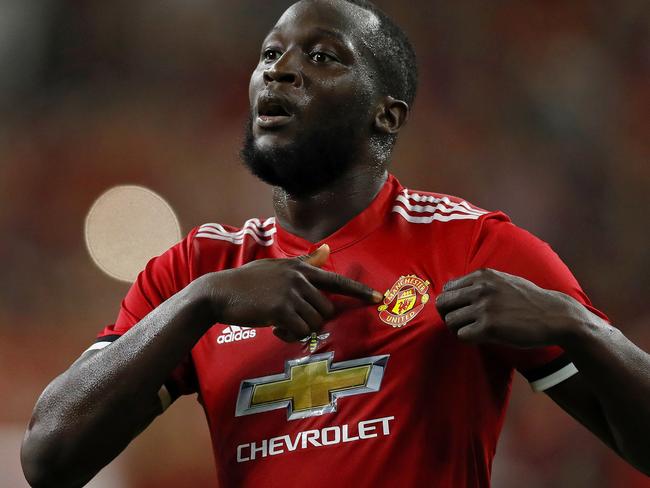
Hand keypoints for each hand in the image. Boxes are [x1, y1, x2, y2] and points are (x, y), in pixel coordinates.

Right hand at [196, 244, 381, 341]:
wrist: (219, 293)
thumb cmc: (248, 282)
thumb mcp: (277, 268)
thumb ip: (304, 263)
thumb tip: (327, 250)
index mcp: (301, 268)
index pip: (338, 280)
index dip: (360, 291)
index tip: (380, 298)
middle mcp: (299, 278)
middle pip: (327, 310)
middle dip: (312, 319)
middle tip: (290, 319)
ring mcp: (291, 293)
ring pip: (314, 322)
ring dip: (299, 328)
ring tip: (279, 321)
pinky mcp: (280, 309)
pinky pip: (299, 331)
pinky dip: (288, 335)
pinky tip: (273, 327)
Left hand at [435, 268, 587, 347]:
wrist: (555, 316)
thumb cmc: (530, 301)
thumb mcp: (504, 281)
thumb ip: (481, 283)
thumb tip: (454, 290)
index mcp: (482, 275)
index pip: (447, 288)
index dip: (451, 303)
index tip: (461, 311)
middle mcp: (480, 288)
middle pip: (443, 304)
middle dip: (448, 316)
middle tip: (461, 324)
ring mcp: (484, 307)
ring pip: (450, 321)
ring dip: (458, 330)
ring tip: (473, 332)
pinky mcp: (489, 327)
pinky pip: (462, 335)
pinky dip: (468, 339)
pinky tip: (481, 338)